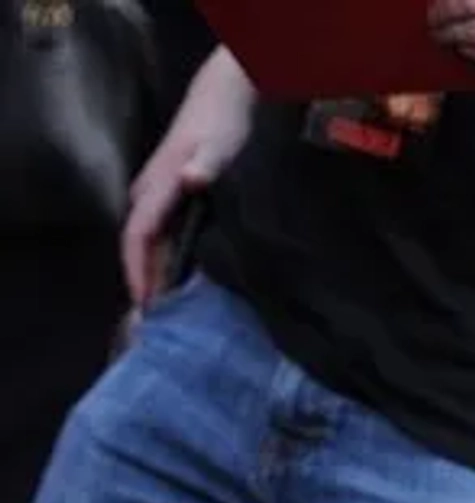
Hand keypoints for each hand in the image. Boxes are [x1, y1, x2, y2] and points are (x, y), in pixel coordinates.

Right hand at [121, 49, 253, 307]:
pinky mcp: (170, 194)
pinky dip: (166, 256)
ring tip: (171, 307)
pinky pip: (161, 232)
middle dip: (145, 280)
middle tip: (162, 321)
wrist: (224, 96)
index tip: (147, 305)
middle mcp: (150, 192)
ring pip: (148, 240)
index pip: (137, 236)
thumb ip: (207, 164)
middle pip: (139, 245)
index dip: (139, 271)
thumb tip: (190, 180)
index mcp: (159, 186)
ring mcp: (158, 192)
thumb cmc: (224, 123)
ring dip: (155, 270)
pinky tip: (183, 276)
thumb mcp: (221, 143)